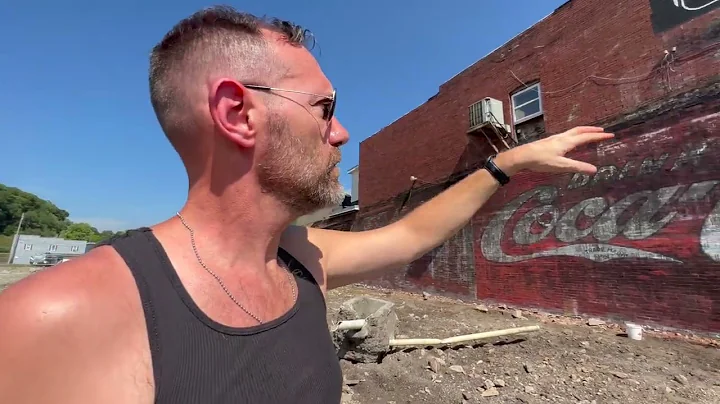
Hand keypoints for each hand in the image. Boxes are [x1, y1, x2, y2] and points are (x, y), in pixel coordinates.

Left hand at [495, 126, 613, 175]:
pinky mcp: (549, 142)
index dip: (599, 136)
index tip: (610, 135)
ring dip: (583, 131)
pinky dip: (573, 135)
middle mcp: (562, 137)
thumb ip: (577, 167)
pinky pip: (565, 135)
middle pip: (580, 130)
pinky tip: (569, 141)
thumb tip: (594, 170)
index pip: (587, 137)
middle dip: (592, 130)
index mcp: (567, 142)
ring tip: (588, 133)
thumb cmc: (541, 161)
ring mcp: (554, 139)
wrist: (522, 156)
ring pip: (572, 132)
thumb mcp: (561, 166)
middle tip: (602, 131)